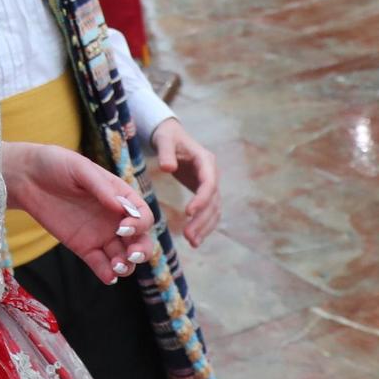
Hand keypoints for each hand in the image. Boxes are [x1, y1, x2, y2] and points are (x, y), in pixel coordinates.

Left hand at [2, 141, 154, 285]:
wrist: (26, 177)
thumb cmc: (56, 164)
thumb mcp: (79, 168)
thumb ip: (100, 187)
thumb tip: (121, 207)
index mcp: (120, 196)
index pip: (142, 215)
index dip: (140, 224)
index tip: (123, 227)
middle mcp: (115, 217)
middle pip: (140, 240)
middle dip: (142, 250)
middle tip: (130, 255)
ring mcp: (100, 234)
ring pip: (124, 256)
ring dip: (127, 265)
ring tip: (117, 267)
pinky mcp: (83, 247)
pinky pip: (100, 264)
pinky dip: (107, 274)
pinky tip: (108, 276)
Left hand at [151, 119, 221, 246]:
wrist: (172, 136)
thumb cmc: (168, 137)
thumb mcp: (164, 140)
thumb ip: (165, 152)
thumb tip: (168, 168)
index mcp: (206, 161)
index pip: (209, 183)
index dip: (201, 199)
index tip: (188, 213)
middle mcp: (212, 174)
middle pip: (213, 201)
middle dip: (202, 220)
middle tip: (188, 237)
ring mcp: (211, 184)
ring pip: (213, 210)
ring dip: (205, 227)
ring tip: (192, 243)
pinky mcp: (205, 193)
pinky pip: (209, 212)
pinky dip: (204, 226)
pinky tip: (195, 240)